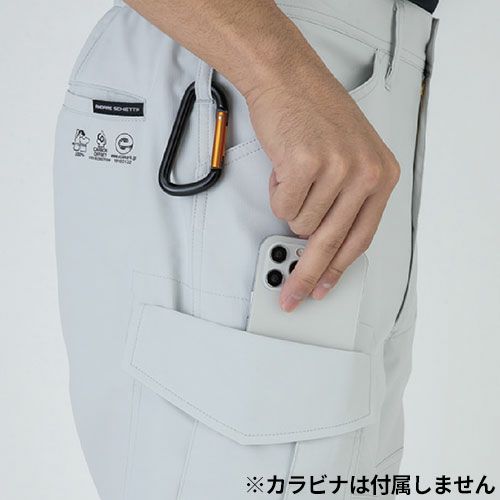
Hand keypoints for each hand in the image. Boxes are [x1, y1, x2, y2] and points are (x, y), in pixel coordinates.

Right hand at [244, 65, 399, 311]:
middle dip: (306, 274)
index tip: (323, 289)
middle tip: (292, 294)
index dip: (338, 270)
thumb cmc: (316, 117)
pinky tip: (284, 167)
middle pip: (330, 243)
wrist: (290, 80)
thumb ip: (345, 202)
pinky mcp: (307, 164)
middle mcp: (365, 173)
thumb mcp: (349, 158)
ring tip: (295, 175)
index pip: (361, 239)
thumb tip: (323, 245)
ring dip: (291, 205)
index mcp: (382, 176)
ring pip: (301, 223)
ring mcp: (338, 168)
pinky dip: (277, 191)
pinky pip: (282, 206)